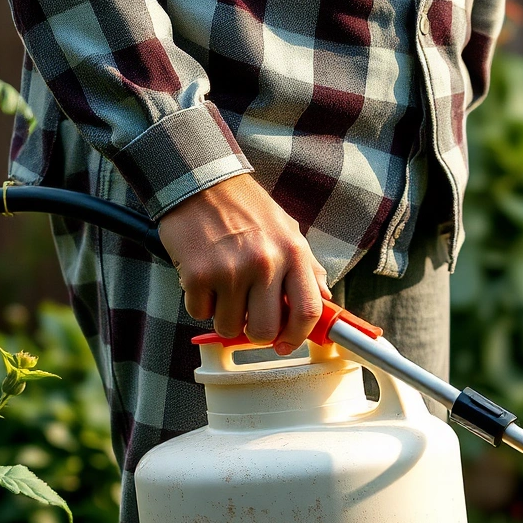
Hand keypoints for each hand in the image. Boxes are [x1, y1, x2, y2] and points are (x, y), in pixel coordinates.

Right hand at [158, 174, 328, 354]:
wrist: (198, 179)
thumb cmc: (245, 207)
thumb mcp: (287, 229)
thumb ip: (307, 267)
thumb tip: (325, 297)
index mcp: (294, 253)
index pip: (308, 311)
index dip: (298, 336)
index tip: (286, 343)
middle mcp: (266, 264)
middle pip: (267, 330)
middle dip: (257, 335)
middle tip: (250, 322)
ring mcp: (231, 271)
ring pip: (230, 327)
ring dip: (225, 319)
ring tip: (224, 293)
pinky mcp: (198, 275)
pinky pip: (200, 313)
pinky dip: (200, 304)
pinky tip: (204, 281)